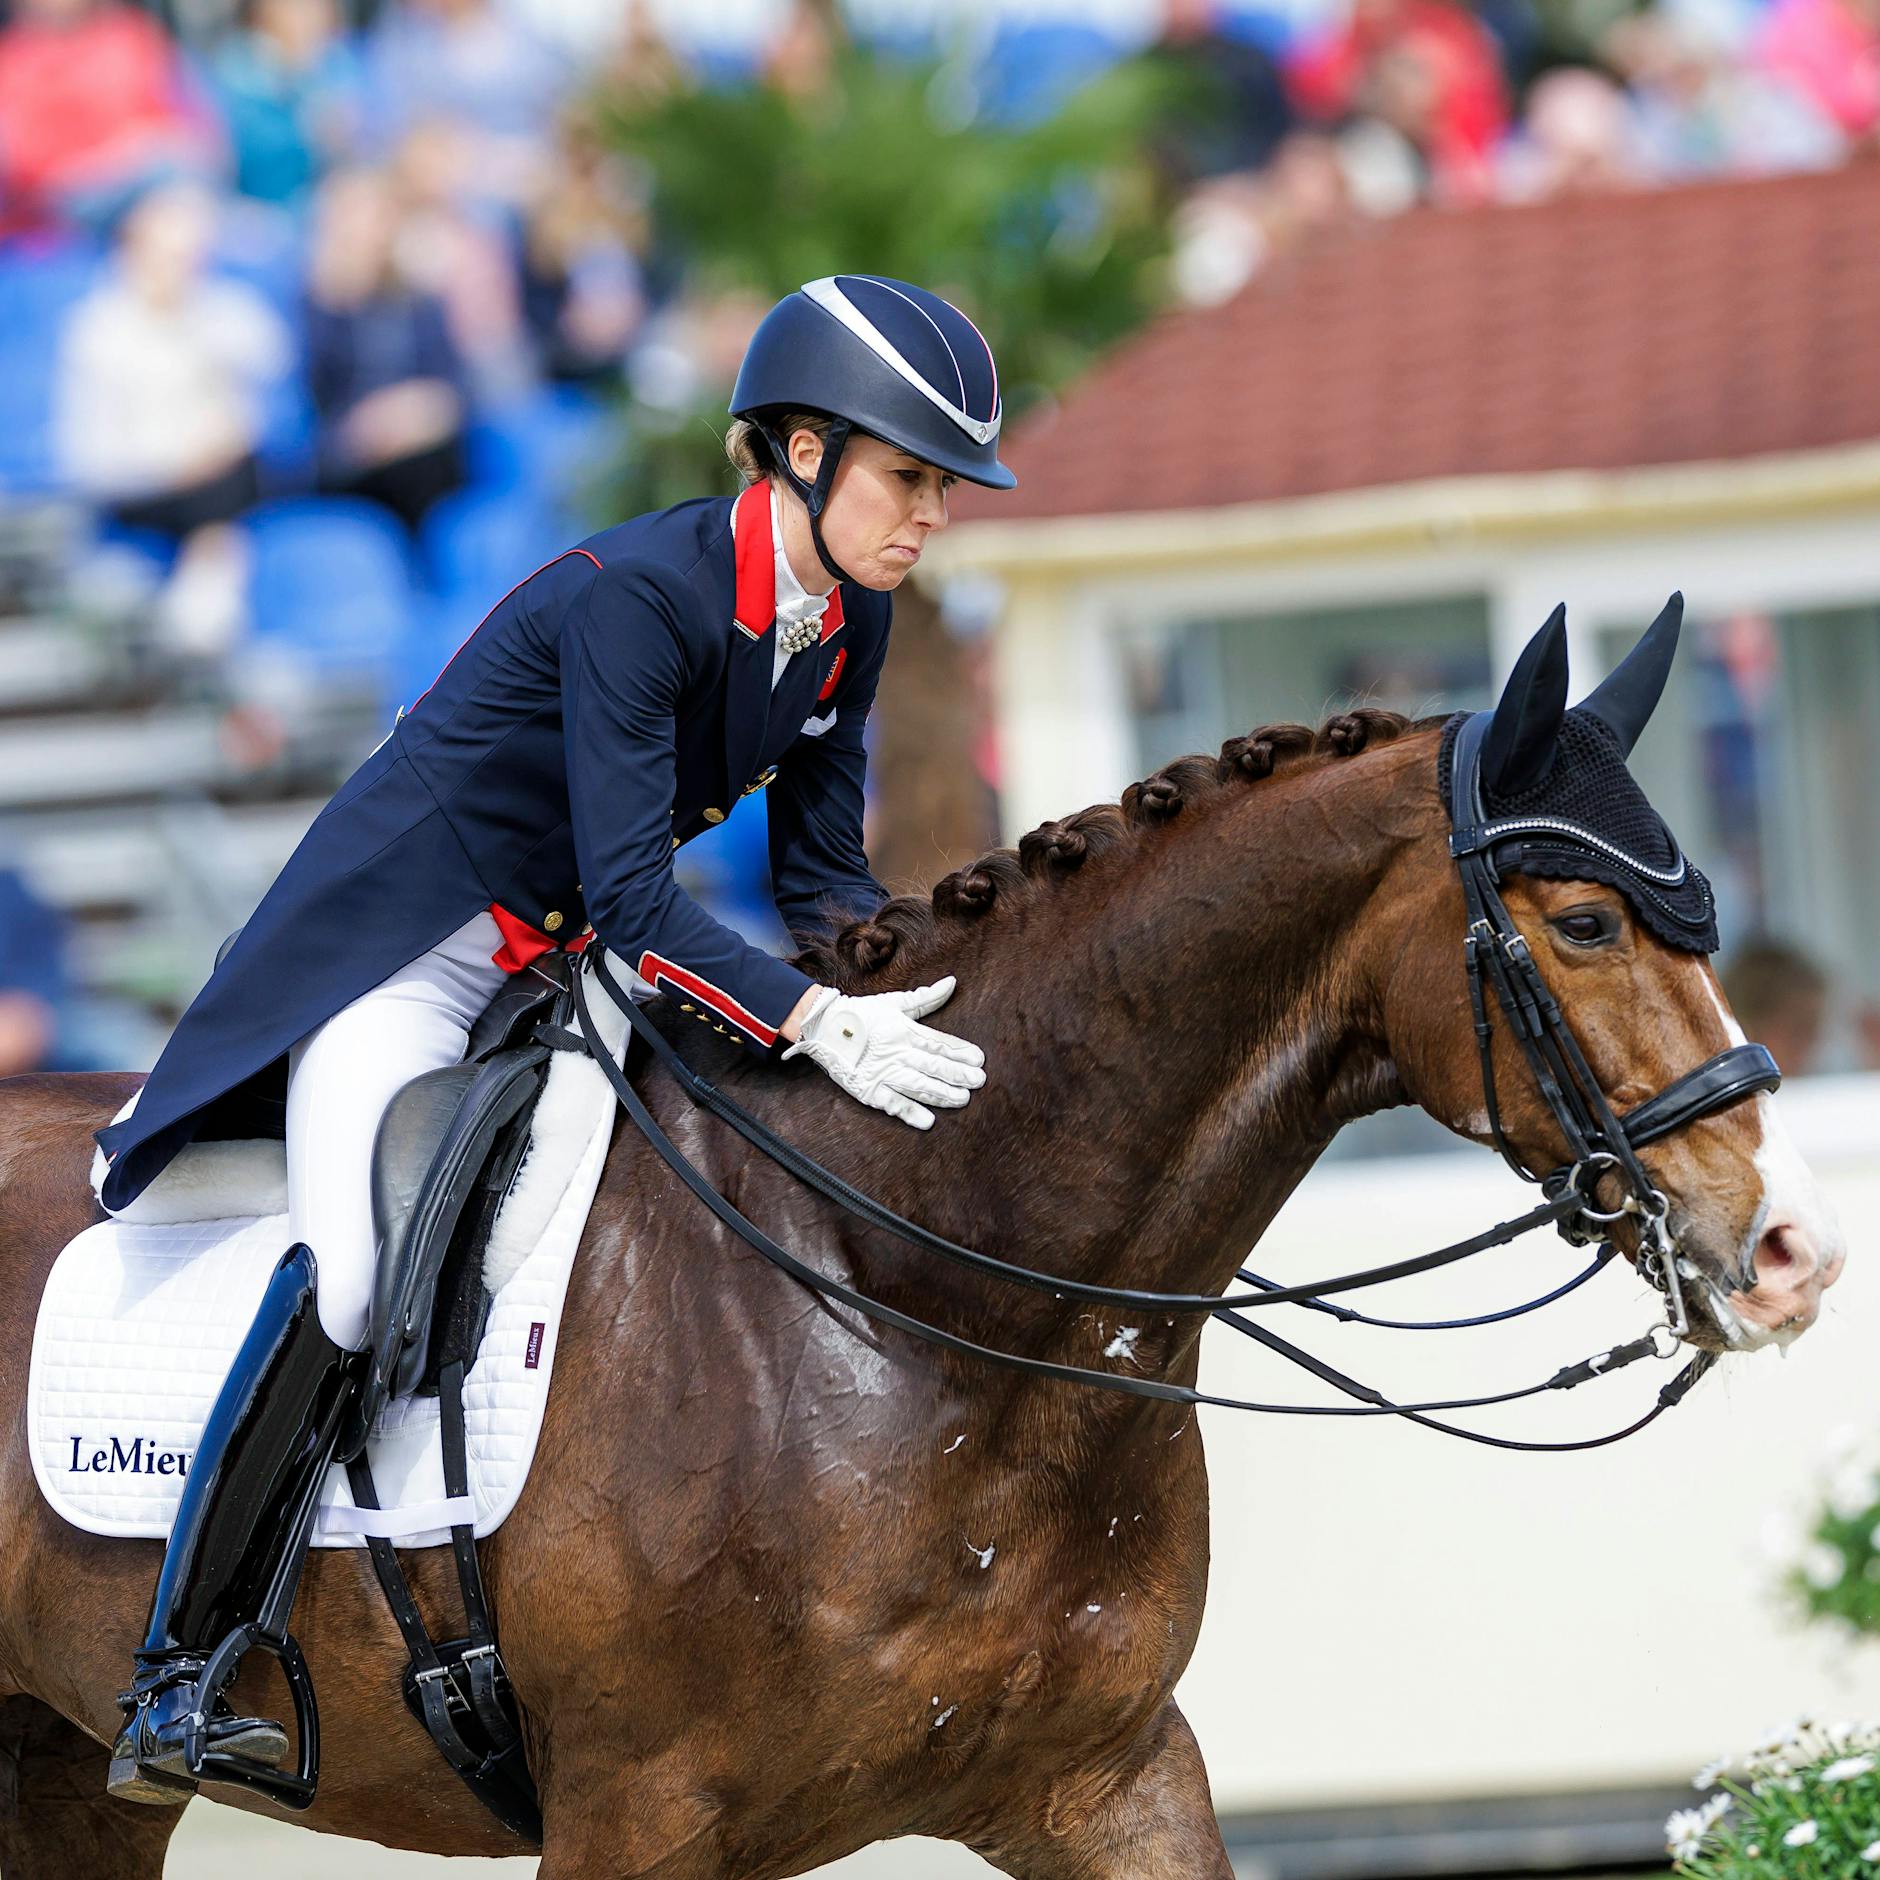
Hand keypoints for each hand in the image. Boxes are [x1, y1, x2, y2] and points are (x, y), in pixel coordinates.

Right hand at [781, 976, 984, 1129]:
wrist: (822, 1027)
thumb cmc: (861, 1013)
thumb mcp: (894, 1002)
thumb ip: (925, 997)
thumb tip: (952, 982)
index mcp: (904, 1030)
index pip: (938, 1042)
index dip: (959, 1051)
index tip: (979, 1058)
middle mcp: (897, 1052)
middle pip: (933, 1064)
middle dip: (958, 1074)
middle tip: (979, 1081)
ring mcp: (883, 1072)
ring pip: (918, 1085)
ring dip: (942, 1094)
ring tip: (962, 1099)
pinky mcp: (869, 1090)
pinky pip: (892, 1103)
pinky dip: (910, 1112)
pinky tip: (928, 1121)